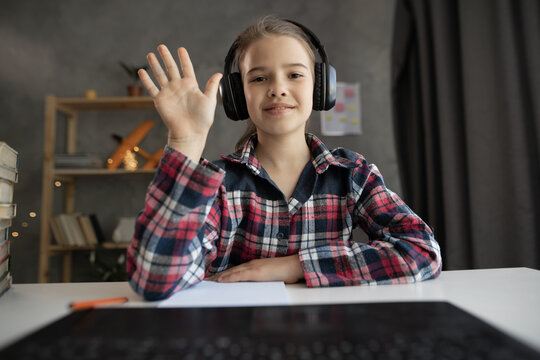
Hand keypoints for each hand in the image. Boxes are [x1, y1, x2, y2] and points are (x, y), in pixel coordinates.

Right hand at [138, 45, 222, 159]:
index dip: (183, 58)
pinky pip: (152, 88)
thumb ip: (212, 86)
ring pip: (160, 75)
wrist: (190, 133)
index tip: (181, 49)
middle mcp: (178, 87)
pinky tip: (142, 71)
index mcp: (191, 85)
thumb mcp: (209, 100)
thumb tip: (219, 73)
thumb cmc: (202, 119)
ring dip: (155, 65)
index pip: (186, 68)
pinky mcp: (160, 100)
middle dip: (166, 57)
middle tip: (161, 46)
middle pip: (171, 68)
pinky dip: (146, 80)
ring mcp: (168, 93)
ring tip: (151, 54)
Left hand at [206, 255, 303, 283]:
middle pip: (230, 271)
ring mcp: (253, 267)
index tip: (214, 279)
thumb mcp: (270, 276)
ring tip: (208, 282)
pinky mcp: (256, 272)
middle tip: (206, 281)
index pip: (235, 271)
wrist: (295, 265)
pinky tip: (221, 281)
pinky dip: (229, 278)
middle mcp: (251, 264)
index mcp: (254, 266)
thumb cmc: (286, 271)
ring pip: (232, 273)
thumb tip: (253, 285)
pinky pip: (239, 275)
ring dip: (219, 277)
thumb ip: (260, 278)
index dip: (224, 275)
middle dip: (217, 276)